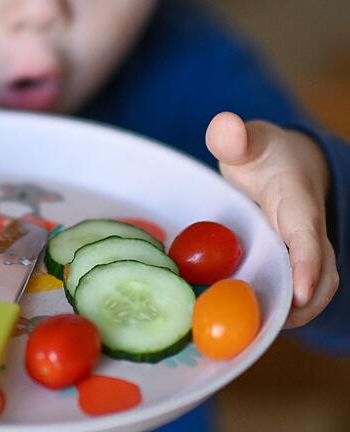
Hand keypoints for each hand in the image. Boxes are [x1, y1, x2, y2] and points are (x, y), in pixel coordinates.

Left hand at [206, 112, 338, 327]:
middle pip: (320, 276)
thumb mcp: (249, 142)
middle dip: (301, 306)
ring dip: (290, 313)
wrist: (288, 165)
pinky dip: (278, 308)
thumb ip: (235, 137)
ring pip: (311, 290)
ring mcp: (304, 252)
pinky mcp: (293, 264)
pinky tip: (247, 323)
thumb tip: (224, 125)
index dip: (307, 266)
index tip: (301, 295)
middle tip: (262, 330)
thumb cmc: (263, 155)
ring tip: (252, 335)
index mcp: (298, 204)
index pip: (308, 238)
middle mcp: (309, 233)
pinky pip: (294, 290)